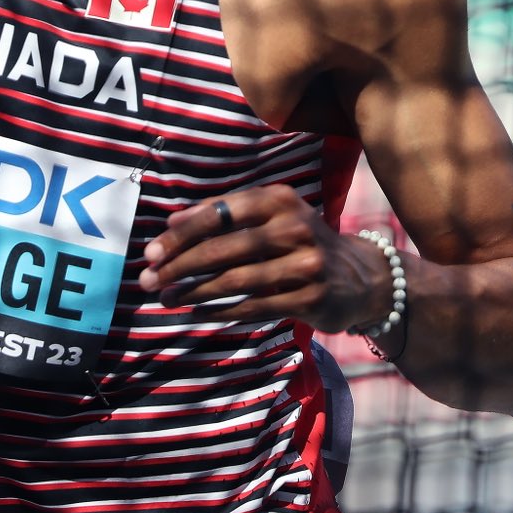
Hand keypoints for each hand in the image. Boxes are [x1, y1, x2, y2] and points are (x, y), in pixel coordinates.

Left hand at [137, 185, 391, 331]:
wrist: (363, 277)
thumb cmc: (301, 243)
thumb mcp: (271, 217)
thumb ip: (225, 215)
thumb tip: (171, 223)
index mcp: (278, 199)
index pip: (218, 215)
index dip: (180, 235)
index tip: (150, 252)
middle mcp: (294, 226)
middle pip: (222, 248)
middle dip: (179, 266)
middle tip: (149, 280)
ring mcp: (306, 263)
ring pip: (234, 280)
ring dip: (194, 291)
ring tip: (167, 298)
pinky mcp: (311, 297)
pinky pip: (254, 306)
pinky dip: (221, 310)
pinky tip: (198, 312)